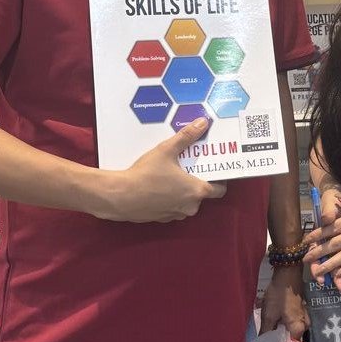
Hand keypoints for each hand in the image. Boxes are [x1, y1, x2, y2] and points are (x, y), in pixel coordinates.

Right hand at [92, 118, 226, 221]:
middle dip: (197, 180)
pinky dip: (169, 198)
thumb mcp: (167, 150)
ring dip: (183, 190)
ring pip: (186, 202)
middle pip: (201, 194)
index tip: (215, 168)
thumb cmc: (146, 174)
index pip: (219, 190)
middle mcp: (189, 206)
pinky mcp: (161, 219)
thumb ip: (186, 137)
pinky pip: (172, 207)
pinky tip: (159, 185)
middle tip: (191, 165)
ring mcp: (175, 215)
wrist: (120, 196)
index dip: (220, 179)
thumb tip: (203, 123)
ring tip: (174, 173)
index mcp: (196, 191)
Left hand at [260, 264, 308, 338]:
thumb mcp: (269, 314)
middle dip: (276, 334)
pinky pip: (290, 318)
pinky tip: (272, 310)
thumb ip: (266, 332)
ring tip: (267, 316)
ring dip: (277, 324)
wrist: (288, 272)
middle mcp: (304, 325)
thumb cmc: (279, 294)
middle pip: (289, 337)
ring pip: (289, 326)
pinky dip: (281, 316)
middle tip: (265, 330)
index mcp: (298, 329)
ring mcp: (304, 316)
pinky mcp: (301, 308)